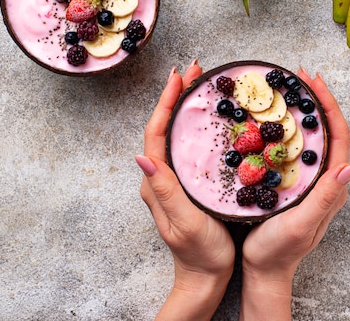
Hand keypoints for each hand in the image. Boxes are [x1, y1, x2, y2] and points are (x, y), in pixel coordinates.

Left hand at [137, 61, 234, 320]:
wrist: (205, 278)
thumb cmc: (200, 253)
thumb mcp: (184, 222)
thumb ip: (165, 190)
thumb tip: (142, 156)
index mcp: (157, 183)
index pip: (156, 133)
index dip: (166, 103)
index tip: (179, 77)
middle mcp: (160, 178)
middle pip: (163, 128)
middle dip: (176, 96)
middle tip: (195, 71)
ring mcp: (172, 181)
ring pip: (174, 135)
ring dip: (184, 108)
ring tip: (201, 87)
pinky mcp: (186, 185)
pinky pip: (186, 147)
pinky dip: (193, 126)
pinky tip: (207, 121)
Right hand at [239, 69, 349, 320]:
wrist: (264, 272)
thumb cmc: (279, 252)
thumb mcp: (302, 225)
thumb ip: (326, 197)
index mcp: (331, 186)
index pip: (338, 137)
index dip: (328, 106)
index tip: (313, 82)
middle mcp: (325, 181)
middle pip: (328, 132)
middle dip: (317, 101)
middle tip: (299, 76)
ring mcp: (309, 182)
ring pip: (312, 139)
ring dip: (303, 112)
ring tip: (289, 91)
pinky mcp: (293, 185)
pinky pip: (296, 150)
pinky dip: (288, 130)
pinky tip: (272, 122)